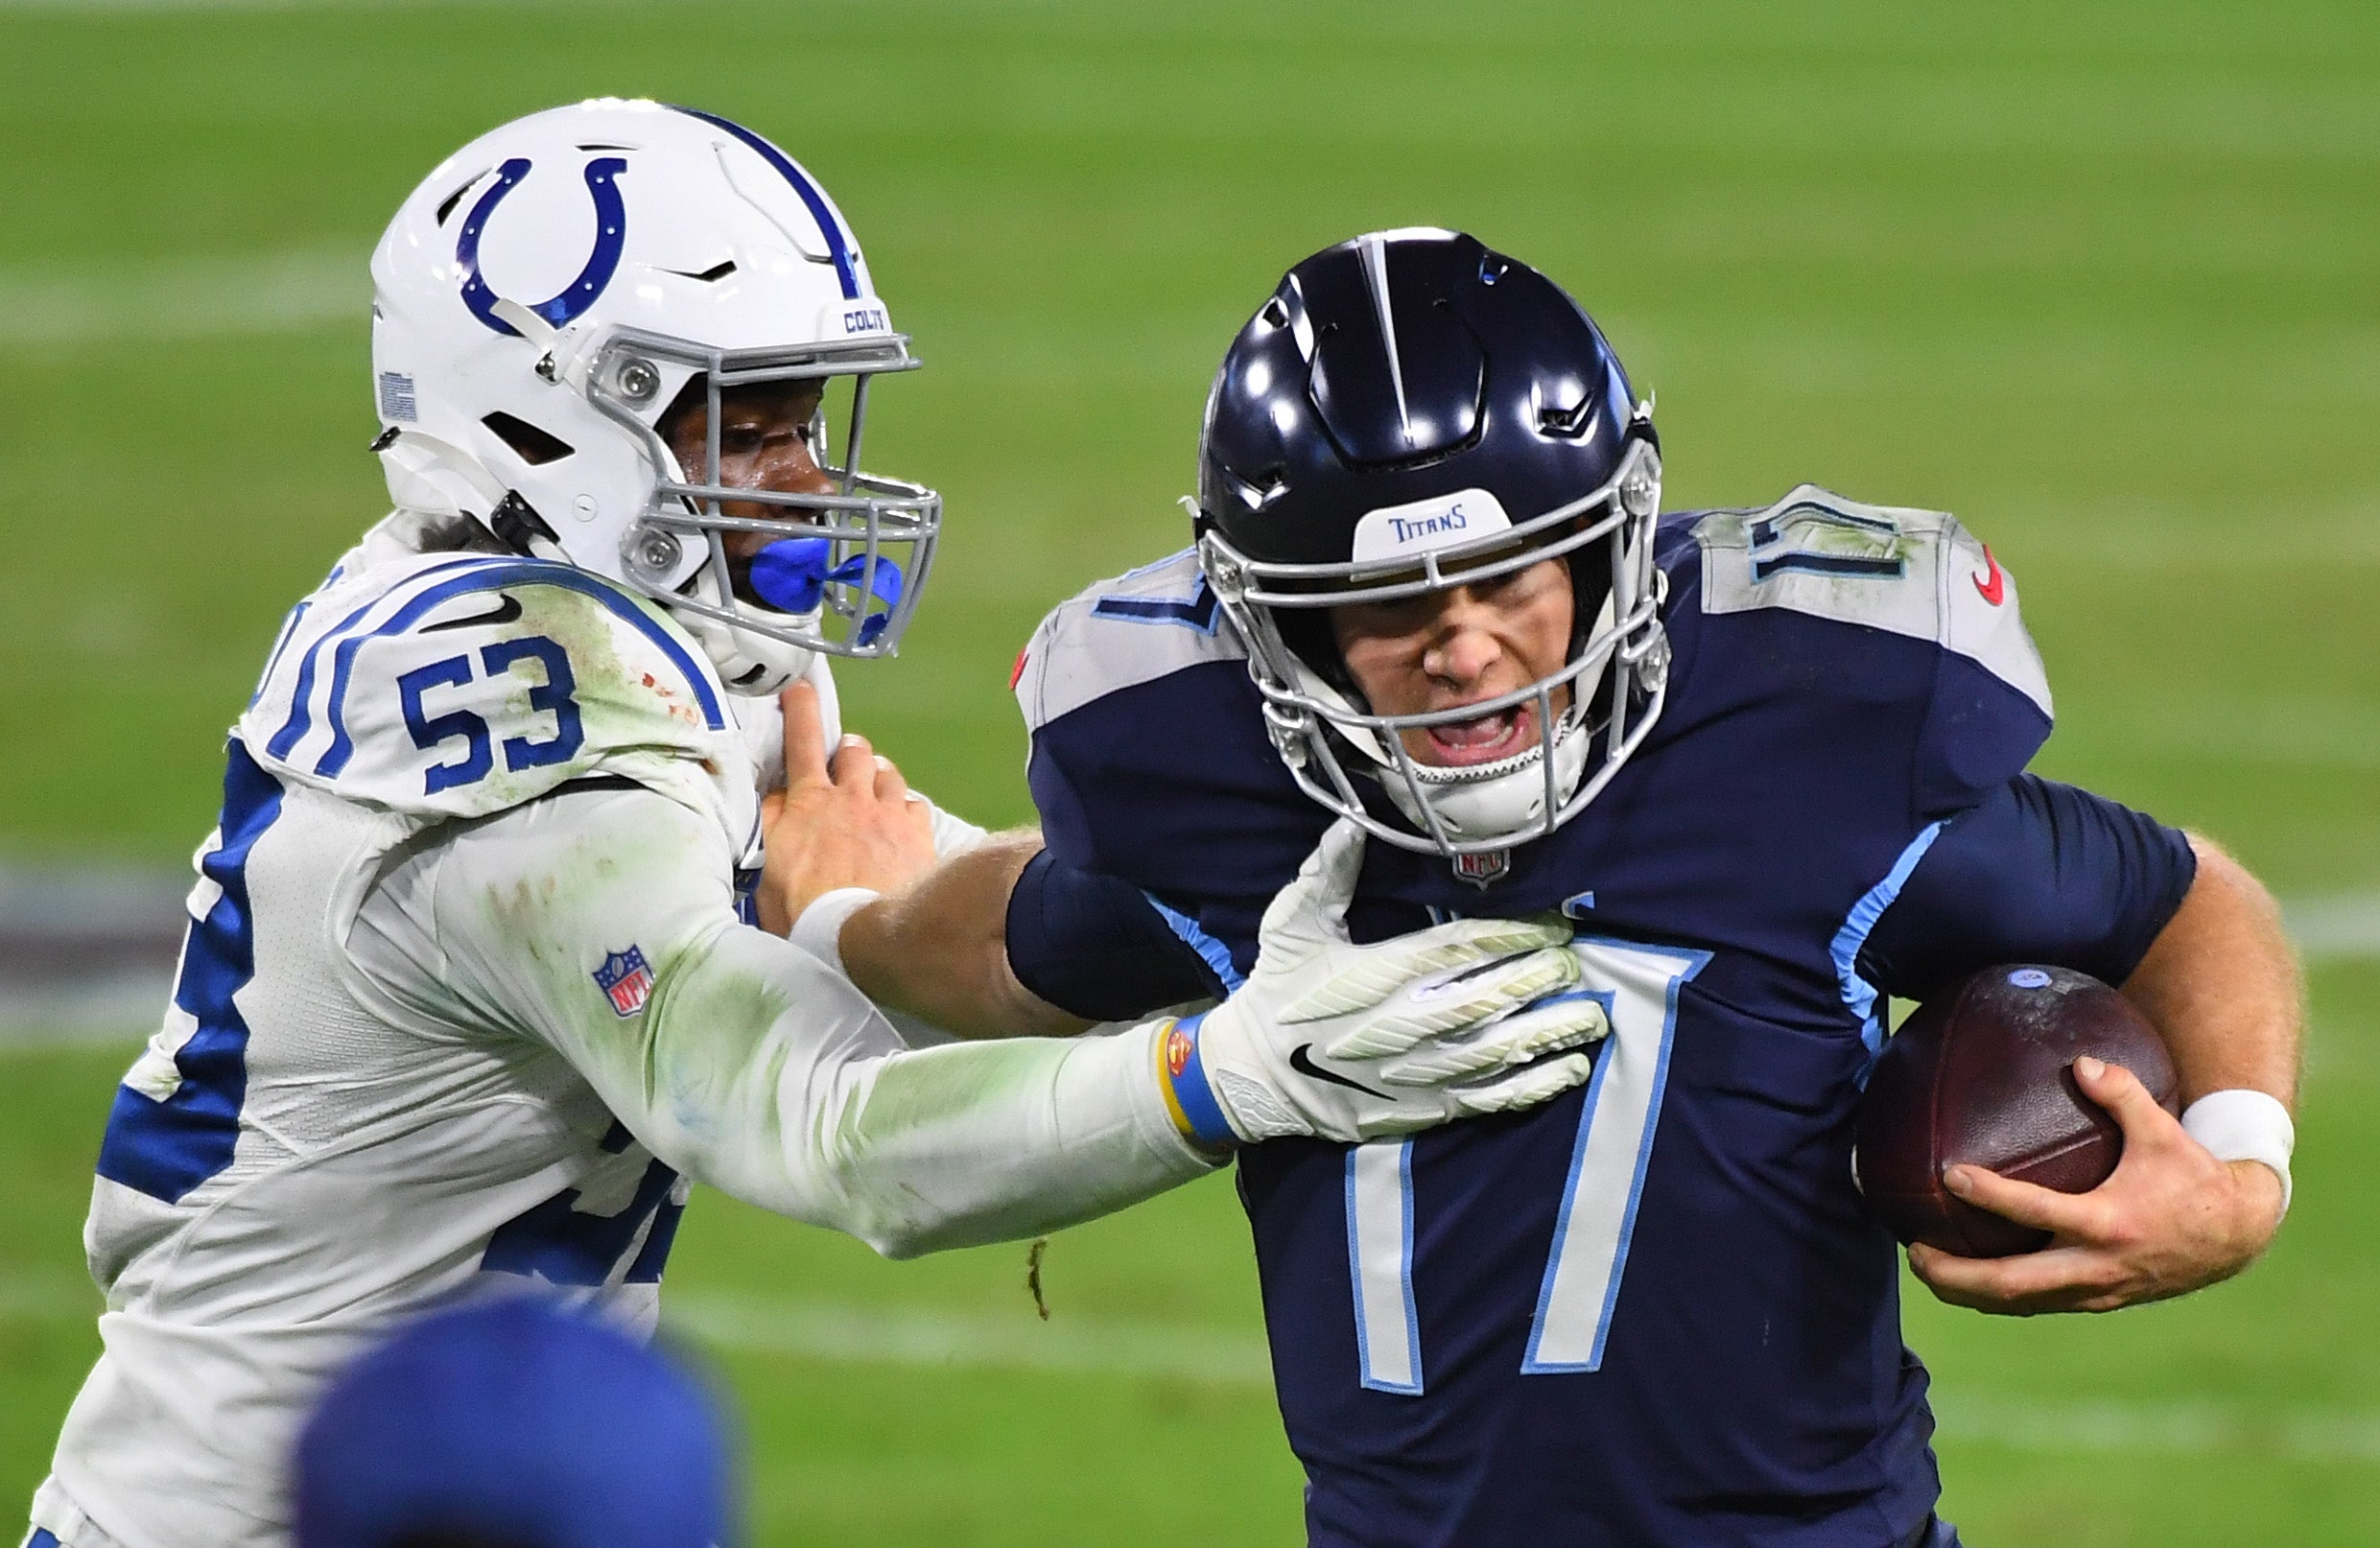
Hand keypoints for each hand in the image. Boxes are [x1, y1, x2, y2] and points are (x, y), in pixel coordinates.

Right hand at [756, 680, 935, 934]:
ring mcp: (889, 812)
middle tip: (845, 762)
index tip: (801, 689)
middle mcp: (851, 797)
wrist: (862, 935)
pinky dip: (905, 808)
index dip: (801, 711)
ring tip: (874, 790)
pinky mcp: (918, 832)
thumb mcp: (769, 874)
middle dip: (849, 750)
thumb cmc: (805, 913)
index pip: (802, 743)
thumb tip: (779, 800)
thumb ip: (775, 828)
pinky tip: (903, 824)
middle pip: (855, 750)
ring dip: (878, 775)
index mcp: (808, 803)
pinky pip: (914, 804)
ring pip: (888, 772)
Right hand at [1163, 819, 1606, 1146]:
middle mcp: (1404, 1023)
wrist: (1254, 1076)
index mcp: (1377, 973)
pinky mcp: (1424, 1109)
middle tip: (1578, 963)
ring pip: (1497, 1051)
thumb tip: (1353, 824)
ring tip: (1593, 1016)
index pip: (1457, 950)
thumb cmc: (1279, 992)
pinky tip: (1569, 1071)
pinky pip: (1489, 1098)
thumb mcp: (1292, 924)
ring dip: (1550, 1032)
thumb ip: (1328, 874)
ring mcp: (1417, 1072)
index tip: (1552, 925)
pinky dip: (1533, 1085)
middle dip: (1539, 980)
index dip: (1511, 937)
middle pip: (1487, 999)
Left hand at [1907, 1055, 2286, 1314]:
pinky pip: (2036, 1304)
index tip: (1950, 1174)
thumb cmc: (2193, 1176)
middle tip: (1913, 1250)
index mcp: (2110, 1223)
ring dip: (1967, 1292)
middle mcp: (2098, 1266)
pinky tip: (1965, 1278)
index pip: (2038, 1212)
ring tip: (1925, 1266)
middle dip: (1955, 1275)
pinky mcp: (2096, 1302)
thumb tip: (2081, 1061)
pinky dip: (1996, 1296)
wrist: (2237, 1235)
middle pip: (2011, 1284)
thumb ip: (2122, 1092)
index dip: (1992, 1196)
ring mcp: (2096, 1293)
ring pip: (2019, 1304)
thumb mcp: (2164, 1130)